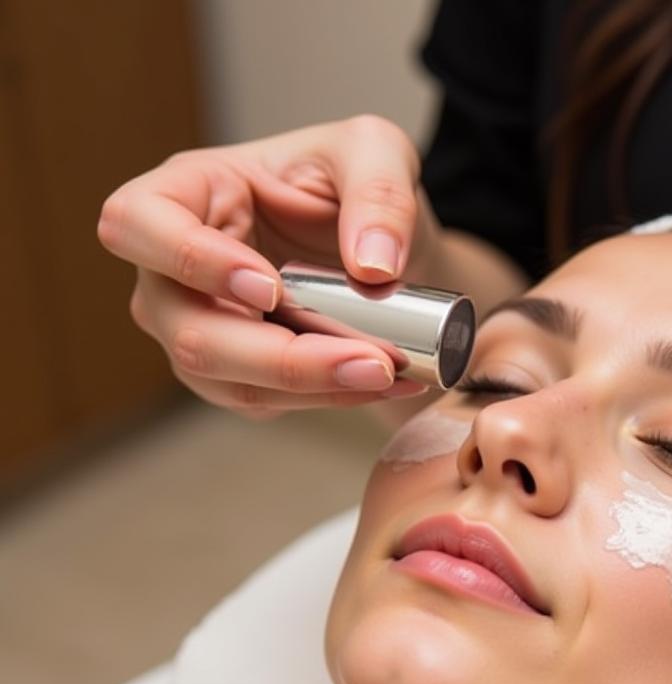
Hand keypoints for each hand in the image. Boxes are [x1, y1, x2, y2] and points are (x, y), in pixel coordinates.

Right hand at [97, 116, 441, 417]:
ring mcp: (195, 328)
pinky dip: (329, 397)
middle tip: (371, 361)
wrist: (374, 246)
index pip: (138, 224)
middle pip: (187, 331)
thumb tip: (373, 268)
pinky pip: (266, 402)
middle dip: (283, 358)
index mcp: (187, 192)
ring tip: (390, 372)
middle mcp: (172, 270)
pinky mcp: (232, 374)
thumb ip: (380, 191)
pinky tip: (386, 382)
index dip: (192, 260)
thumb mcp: (375, 151)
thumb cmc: (348, 183)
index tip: (270, 288)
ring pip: (228, 381)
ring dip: (314, 386)